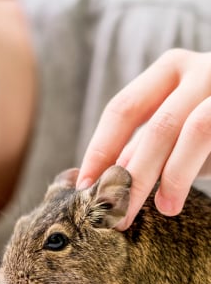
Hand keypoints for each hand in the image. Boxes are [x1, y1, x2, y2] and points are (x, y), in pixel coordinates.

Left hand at [77, 49, 210, 228]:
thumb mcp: (175, 133)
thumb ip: (143, 147)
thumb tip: (97, 181)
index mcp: (170, 70)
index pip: (123, 108)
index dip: (100, 148)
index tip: (84, 186)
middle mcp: (201, 70)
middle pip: (156, 126)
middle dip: (132, 175)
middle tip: (114, 213)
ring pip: (192, 131)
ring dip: (171, 176)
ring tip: (162, 209)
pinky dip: (192, 173)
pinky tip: (180, 200)